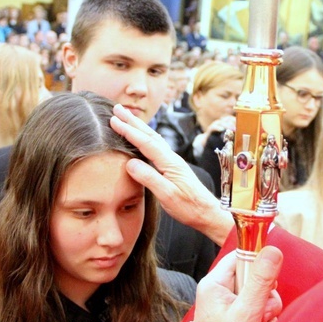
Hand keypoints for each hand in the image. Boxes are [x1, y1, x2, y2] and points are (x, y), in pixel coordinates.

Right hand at [110, 105, 233, 245]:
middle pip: (149, 135)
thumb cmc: (189, 207)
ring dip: (139, 127)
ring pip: (153, 139)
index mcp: (170, 162)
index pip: (145, 142)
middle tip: (117, 108)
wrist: (208, 213)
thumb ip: (149, 178)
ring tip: (127, 117)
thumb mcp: (167, 196)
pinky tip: (143, 138)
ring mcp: (173, 162)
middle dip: (132, 121)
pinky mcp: (173, 167)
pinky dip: (146, 138)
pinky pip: (157, 147)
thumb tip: (130, 163)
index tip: (114, 120)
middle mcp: (172, 158)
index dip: (129, 131)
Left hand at [187, 247, 282, 321]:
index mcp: (215, 285)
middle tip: (259, 315)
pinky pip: (261, 317)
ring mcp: (231, 311)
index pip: (240, 256)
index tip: (269, 280)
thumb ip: (262, 280)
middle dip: (266, 299)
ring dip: (266, 316)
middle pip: (256, 280)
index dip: (258, 265)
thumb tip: (274, 249)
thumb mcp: (247, 312)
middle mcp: (221, 295)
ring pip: (263, 300)